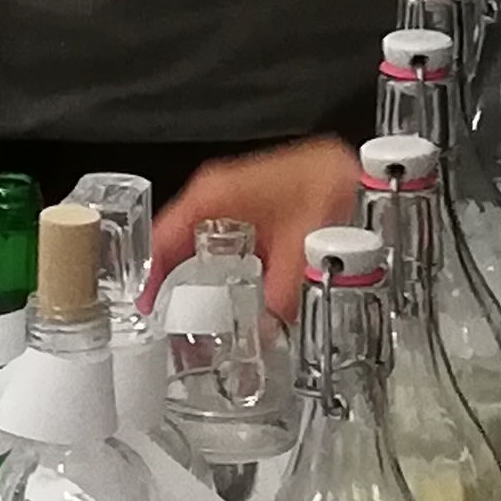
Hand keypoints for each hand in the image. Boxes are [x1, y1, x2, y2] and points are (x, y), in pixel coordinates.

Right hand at [155, 139, 364, 324]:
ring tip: (199, 314)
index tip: (145, 307)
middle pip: (175, 246)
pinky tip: (230, 291)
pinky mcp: (249, 203)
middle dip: (173, 287)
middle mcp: (214, 194)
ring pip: (197, 244)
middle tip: (175, 323)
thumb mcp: (298, 253)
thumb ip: (277, 299)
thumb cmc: (325, 185)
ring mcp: (231, 196)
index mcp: (212, 197)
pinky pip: (219, 239)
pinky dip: (218, 266)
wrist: (356, 169)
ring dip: (196, 278)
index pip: (161, 240)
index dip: (150, 278)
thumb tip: (261, 332)